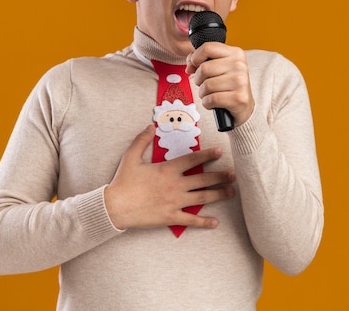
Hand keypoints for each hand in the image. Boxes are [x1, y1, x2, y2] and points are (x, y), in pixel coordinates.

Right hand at [104, 125, 235, 229]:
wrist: (115, 207)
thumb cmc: (123, 182)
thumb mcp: (131, 157)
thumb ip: (141, 140)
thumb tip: (150, 126)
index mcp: (167, 169)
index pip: (193, 160)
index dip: (208, 155)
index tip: (220, 152)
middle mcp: (175, 185)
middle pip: (203, 179)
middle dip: (220, 176)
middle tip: (233, 174)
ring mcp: (175, 202)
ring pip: (202, 198)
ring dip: (219, 194)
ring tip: (231, 192)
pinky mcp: (171, 217)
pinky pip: (191, 220)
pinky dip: (204, 222)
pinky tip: (215, 222)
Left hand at [186, 42, 254, 126]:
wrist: (244, 106)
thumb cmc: (228, 85)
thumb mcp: (219, 67)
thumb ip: (202, 60)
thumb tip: (189, 65)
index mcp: (235, 53)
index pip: (207, 48)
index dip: (195, 58)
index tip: (196, 66)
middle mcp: (239, 65)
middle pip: (203, 68)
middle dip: (198, 79)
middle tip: (206, 84)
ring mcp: (240, 81)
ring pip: (206, 85)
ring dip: (203, 93)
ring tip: (211, 94)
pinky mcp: (238, 98)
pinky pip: (211, 99)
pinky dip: (207, 103)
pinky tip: (214, 103)